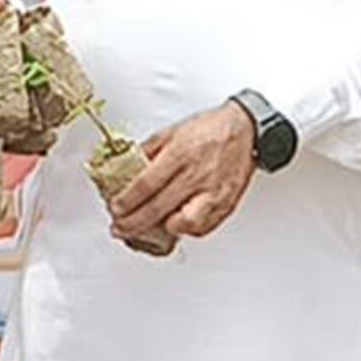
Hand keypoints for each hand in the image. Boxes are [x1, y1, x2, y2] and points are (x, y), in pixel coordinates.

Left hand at [109, 102, 256, 242]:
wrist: (245, 131)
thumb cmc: (210, 129)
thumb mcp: (172, 132)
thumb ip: (149, 150)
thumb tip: (126, 164)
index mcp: (180, 154)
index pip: (146, 184)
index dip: (127, 201)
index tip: (115, 209)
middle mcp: (196, 176)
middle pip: (158, 208)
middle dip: (134, 223)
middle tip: (120, 228)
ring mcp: (213, 193)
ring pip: (184, 224)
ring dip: (161, 229)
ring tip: (148, 226)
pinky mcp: (225, 204)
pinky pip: (203, 227)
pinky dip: (186, 230)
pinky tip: (175, 224)